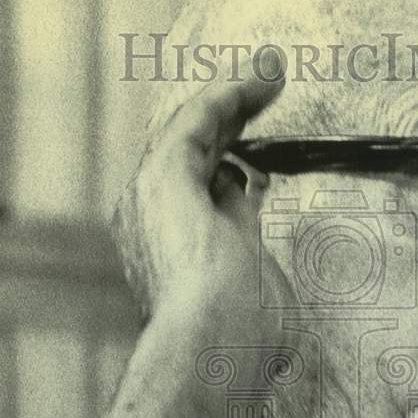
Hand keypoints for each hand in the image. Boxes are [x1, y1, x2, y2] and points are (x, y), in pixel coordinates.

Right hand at [104, 55, 289, 417]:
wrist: (219, 346)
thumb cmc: (243, 337)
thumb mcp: (247, 276)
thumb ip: (240, 234)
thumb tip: (243, 191)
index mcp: (166, 249)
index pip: (196, 194)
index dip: (226, 164)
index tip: (258, 154)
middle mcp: (147, 217)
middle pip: (190, 155)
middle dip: (228, 121)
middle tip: (264, 91)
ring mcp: (150, 196)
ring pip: (190, 131)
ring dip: (231, 97)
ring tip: (270, 70)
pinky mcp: (164, 177)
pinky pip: (198, 122)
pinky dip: (228, 96)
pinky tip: (259, 78)